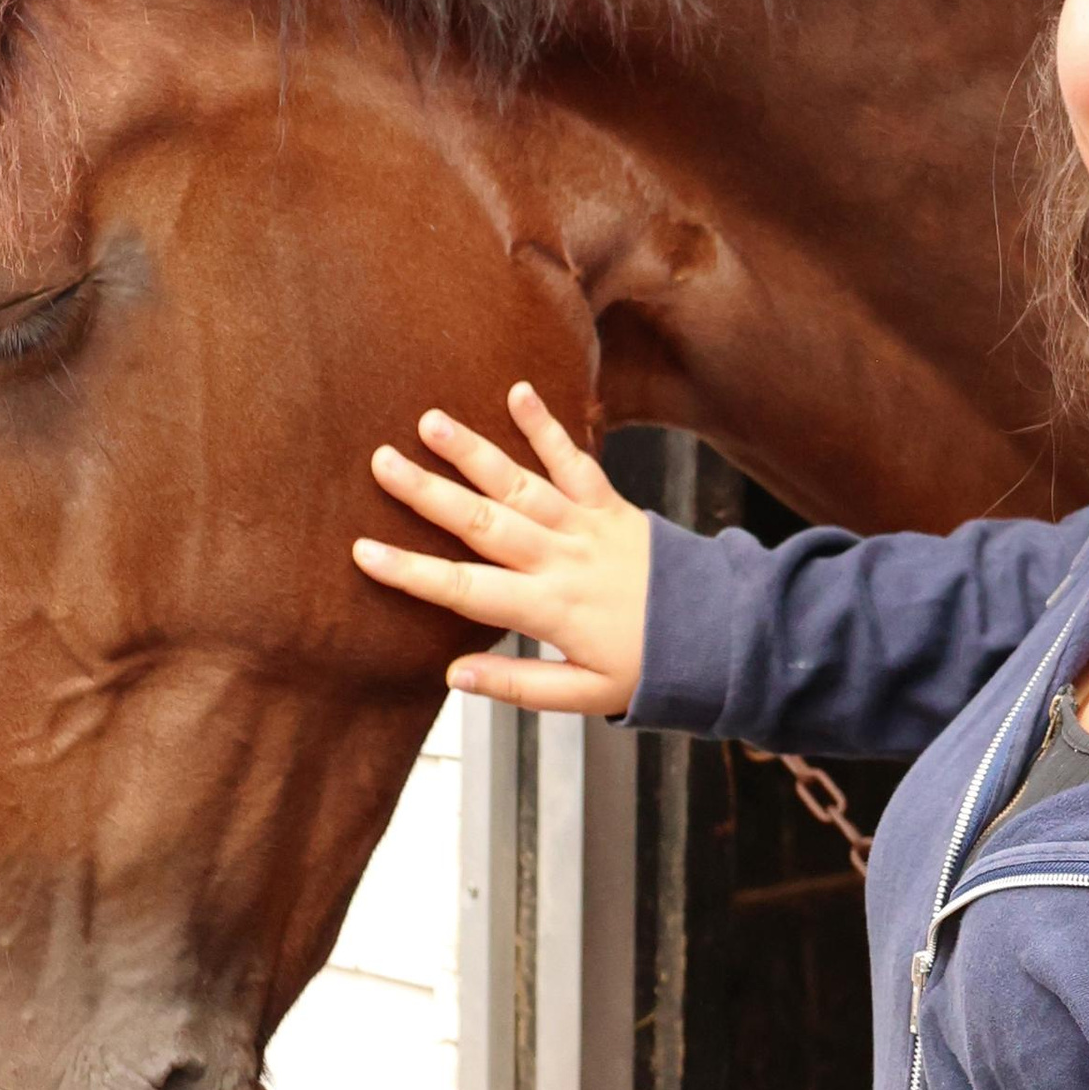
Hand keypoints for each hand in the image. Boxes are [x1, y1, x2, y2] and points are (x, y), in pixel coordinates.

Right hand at [354, 383, 652, 716]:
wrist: (724, 634)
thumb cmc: (651, 668)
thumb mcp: (586, 697)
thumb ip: (519, 687)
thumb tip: (452, 676)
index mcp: (547, 610)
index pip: (465, 590)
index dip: (412, 571)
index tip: (364, 551)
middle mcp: (560, 561)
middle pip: (482, 524)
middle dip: (427, 492)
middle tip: (380, 462)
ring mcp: (585, 526)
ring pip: (519, 484)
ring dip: (474, 451)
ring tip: (430, 421)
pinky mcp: (611, 505)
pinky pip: (576, 460)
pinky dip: (548, 426)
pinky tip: (518, 392)